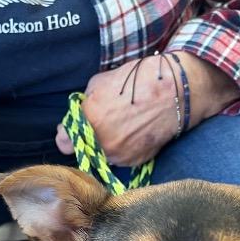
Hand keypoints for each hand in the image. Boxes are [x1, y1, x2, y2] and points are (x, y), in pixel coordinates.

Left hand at [55, 53, 239, 166]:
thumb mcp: (101, 81)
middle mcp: (102, 144)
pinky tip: (134, 132)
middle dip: (87, 138)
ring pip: (103, 156)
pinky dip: (124, 148)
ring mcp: (120, 156)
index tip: (71, 127)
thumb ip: (87, 101)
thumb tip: (82, 110)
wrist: (175, 92)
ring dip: (106, 144)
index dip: (67, 132)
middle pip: (83, 150)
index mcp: (90, 121)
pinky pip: (122, 158)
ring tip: (121, 126)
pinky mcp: (136, 161)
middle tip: (100, 124)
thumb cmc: (139, 79)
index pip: (64, 141)